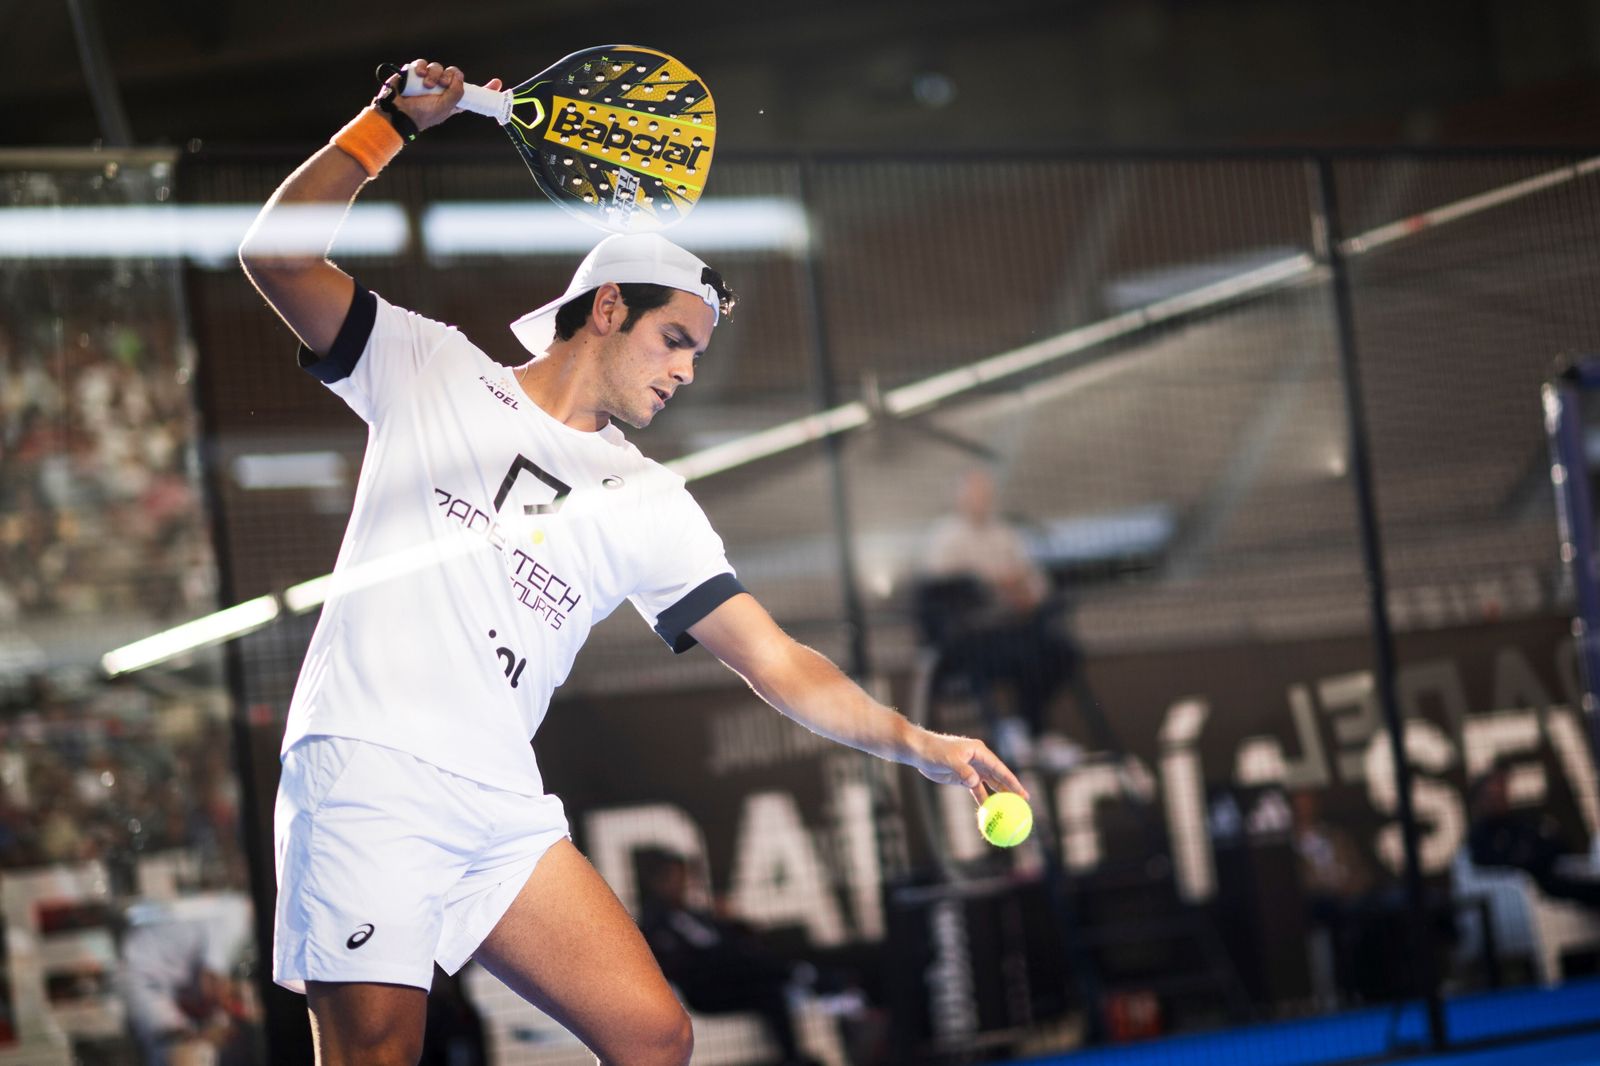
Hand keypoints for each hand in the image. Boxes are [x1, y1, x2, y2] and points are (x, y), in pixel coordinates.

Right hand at [381, 60, 503, 131]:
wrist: (398, 113)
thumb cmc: (422, 115)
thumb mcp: (445, 108)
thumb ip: (456, 93)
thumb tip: (459, 78)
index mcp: (452, 99)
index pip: (472, 92)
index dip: (485, 88)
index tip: (498, 83)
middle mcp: (442, 89)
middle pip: (454, 73)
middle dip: (451, 76)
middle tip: (443, 84)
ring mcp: (428, 80)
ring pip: (438, 67)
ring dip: (435, 74)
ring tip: (427, 85)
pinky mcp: (415, 73)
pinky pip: (422, 63)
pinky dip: (421, 67)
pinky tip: (419, 75)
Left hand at [909, 729, 1028, 805]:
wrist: (919, 751)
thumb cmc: (934, 750)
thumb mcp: (949, 760)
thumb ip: (963, 771)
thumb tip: (975, 782)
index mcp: (979, 752)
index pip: (1000, 769)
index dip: (1013, 782)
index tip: (1023, 794)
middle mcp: (979, 760)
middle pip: (999, 777)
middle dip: (1011, 790)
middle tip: (1023, 804)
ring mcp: (972, 769)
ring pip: (990, 785)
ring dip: (998, 797)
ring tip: (1010, 810)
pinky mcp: (964, 778)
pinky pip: (977, 791)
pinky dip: (983, 800)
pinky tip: (989, 811)